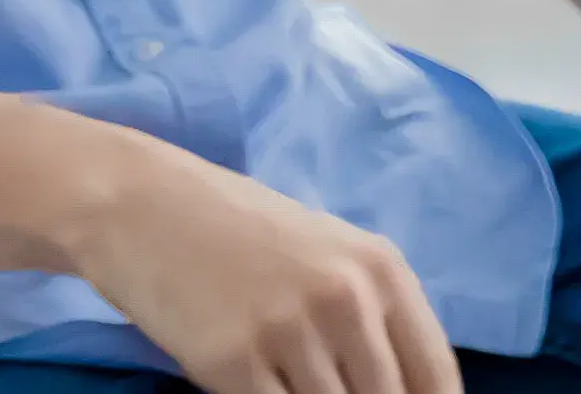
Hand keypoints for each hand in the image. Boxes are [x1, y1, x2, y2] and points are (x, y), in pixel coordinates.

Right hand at [64, 135, 462, 393]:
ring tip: (292, 387)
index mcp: (383, 272)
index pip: (435, 376)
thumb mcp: (331, 256)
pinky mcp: (232, 361)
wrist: (146, 205)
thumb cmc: (241, 232)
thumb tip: (402, 385)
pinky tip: (257, 392)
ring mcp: (290, 332)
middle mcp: (348, 301)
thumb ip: (372, 317)